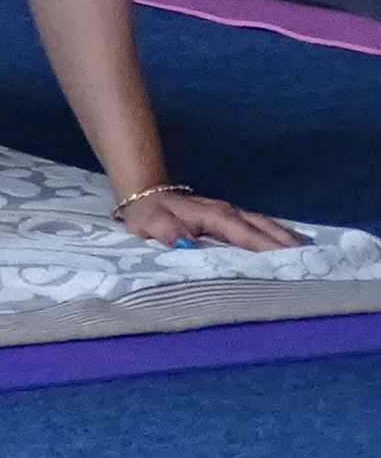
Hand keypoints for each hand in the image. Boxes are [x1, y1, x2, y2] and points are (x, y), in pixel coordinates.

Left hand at [117, 188, 303, 252]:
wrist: (144, 195)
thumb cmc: (149, 215)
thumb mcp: (152, 225)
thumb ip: (168, 234)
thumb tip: (187, 246)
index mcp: (214, 216)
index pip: (246, 235)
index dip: (267, 248)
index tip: (289, 262)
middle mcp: (229, 212)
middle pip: (265, 228)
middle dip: (288, 244)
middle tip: (313, 262)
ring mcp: (232, 213)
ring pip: (266, 224)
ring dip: (287, 238)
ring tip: (311, 254)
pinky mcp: (231, 217)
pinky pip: (260, 225)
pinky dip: (278, 233)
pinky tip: (292, 243)